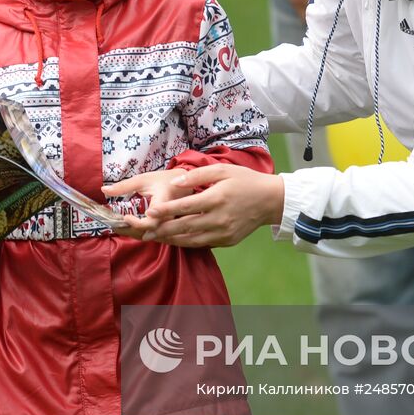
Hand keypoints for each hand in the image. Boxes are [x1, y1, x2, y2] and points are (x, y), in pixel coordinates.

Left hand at [103, 168, 195, 238]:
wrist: (183, 183)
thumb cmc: (162, 179)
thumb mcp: (143, 179)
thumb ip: (123, 186)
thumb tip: (103, 190)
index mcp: (165, 203)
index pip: (152, 222)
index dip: (138, 223)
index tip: (125, 217)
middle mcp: (170, 217)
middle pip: (150, 233)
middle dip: (131, 232)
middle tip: (115, 227)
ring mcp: (171, 225)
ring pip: (152, 237)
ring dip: (135, 234)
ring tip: (120, 228)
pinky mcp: (169, 228)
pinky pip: (155, 235)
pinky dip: (141, 233)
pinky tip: (130, 229)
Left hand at [114, 164, 284, 248]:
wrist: (270, 200)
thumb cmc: (245, 181)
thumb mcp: (222, 170)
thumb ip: (197, 176)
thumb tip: (176, 181)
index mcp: (217, 198)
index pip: (185, 206)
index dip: (165, 210)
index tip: (149, 212)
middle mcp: (219, 218)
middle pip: (185, 227)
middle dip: (162, 230)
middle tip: (143, 231)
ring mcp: (224, 232)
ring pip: (191, 240)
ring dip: (171, 240)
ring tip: (155, 238)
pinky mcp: (227, 241)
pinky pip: (202, 244)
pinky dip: (186, 243)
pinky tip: (175, 240)